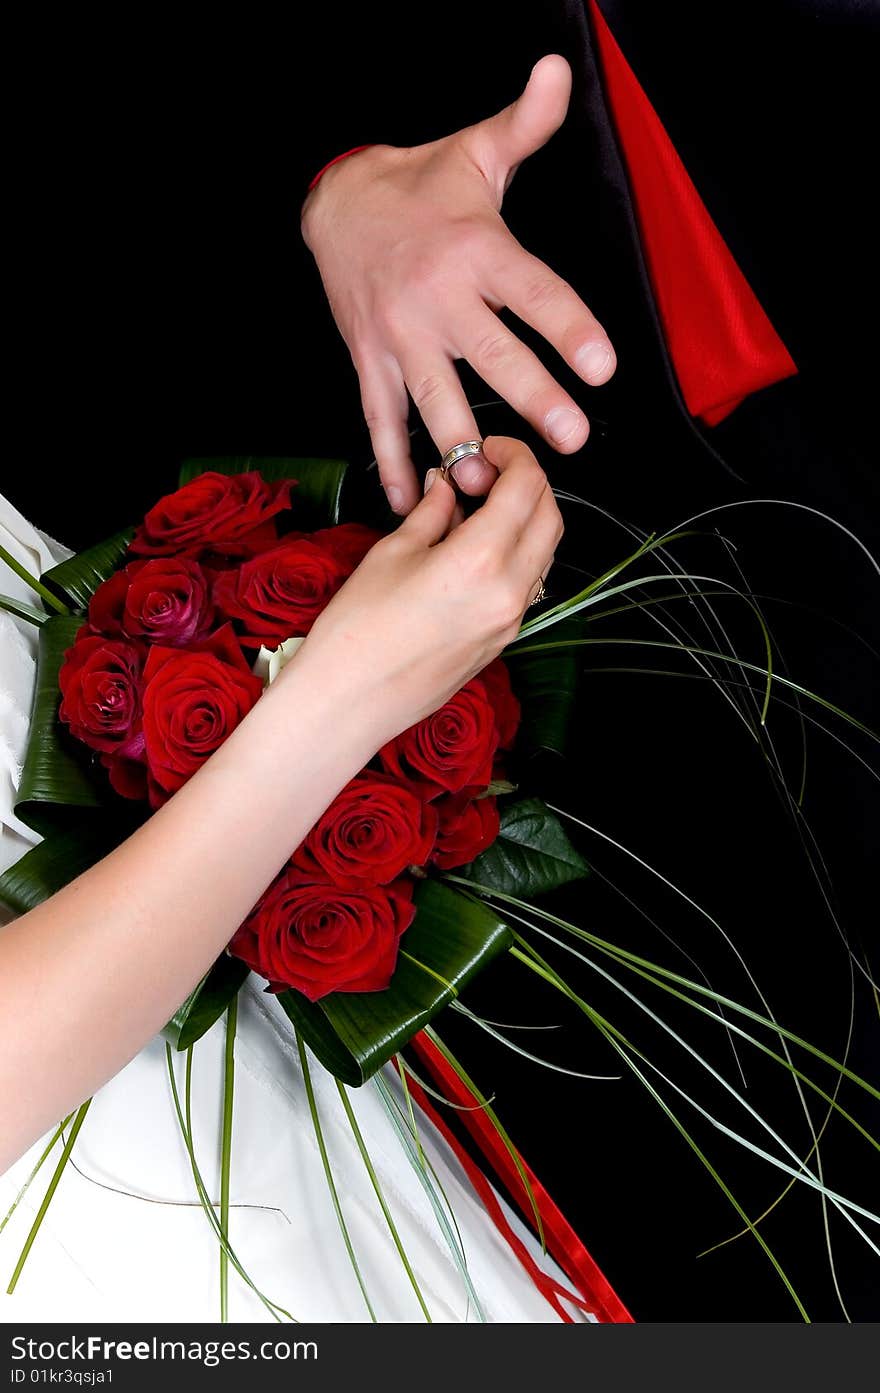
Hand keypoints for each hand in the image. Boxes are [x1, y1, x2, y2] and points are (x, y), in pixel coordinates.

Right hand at [288, 437, 562, 744]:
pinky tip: (476, 549)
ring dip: (526, 521)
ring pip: (545, 553)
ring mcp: (511, 621)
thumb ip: (432, 512)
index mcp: (480, 560)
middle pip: (550, 517)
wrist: (349, 702)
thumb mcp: (391, 553)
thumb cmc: (358, 631)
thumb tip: (447, 484)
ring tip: (479, 510)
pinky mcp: (503, 641)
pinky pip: (527, 585)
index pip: (526, 487)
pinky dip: (516, 555)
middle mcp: (508, 591)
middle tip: (490, 472)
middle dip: (529, 484)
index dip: (514, 456)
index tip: (488, 449)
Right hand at [301, 55, 615, 514]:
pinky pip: (381, 420)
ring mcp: (398, 336)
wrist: (334, 205)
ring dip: (461, 444)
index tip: (603, 366)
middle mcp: (437, 298)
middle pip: (492, 354)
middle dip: (533, 397)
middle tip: (572, 439)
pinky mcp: (369, 362)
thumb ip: (525, 125)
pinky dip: (394, 463)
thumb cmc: (422, 186)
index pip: (532, 290)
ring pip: (435, 397)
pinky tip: (409, 503)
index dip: (569, 326)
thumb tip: (557, 72)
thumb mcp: (475, 151)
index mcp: (475, 248)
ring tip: (488, 484)